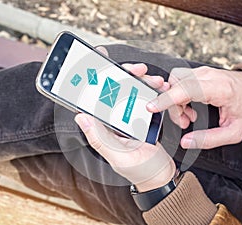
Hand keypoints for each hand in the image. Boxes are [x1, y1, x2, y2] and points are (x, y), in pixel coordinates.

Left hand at [74, 51, 174, 190]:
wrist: (162, 175)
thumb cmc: (139, 170)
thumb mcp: (118, 157)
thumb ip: (99, 139)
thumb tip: (80, 117)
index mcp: (103, 127)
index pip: (94, 100)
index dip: (94, 79)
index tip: (97, 61)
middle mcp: (114, 120)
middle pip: (115, 90)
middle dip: (126, 75)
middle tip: (139, 69)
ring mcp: (129, 117)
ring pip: (131, 92)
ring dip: (143, 82)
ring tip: (156, 80)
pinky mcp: (142, 117)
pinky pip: (145, 99)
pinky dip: (152, 91)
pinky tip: (160, 87)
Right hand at [147, 66, 241, 148]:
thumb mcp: (234, 132)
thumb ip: (210, 139)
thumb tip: (186, 142)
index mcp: (220, 88)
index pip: (186, 89)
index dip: (167, 98)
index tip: (152, 107)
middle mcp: (209, 76)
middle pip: (176, 85)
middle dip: (173, 106)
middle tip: (185, 121)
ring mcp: (203, 72)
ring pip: (175, 82)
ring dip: (175, 101)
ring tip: (189, 116)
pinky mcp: (198, 72)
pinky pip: (179, 82)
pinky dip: (179, 95)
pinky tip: (190, 107)